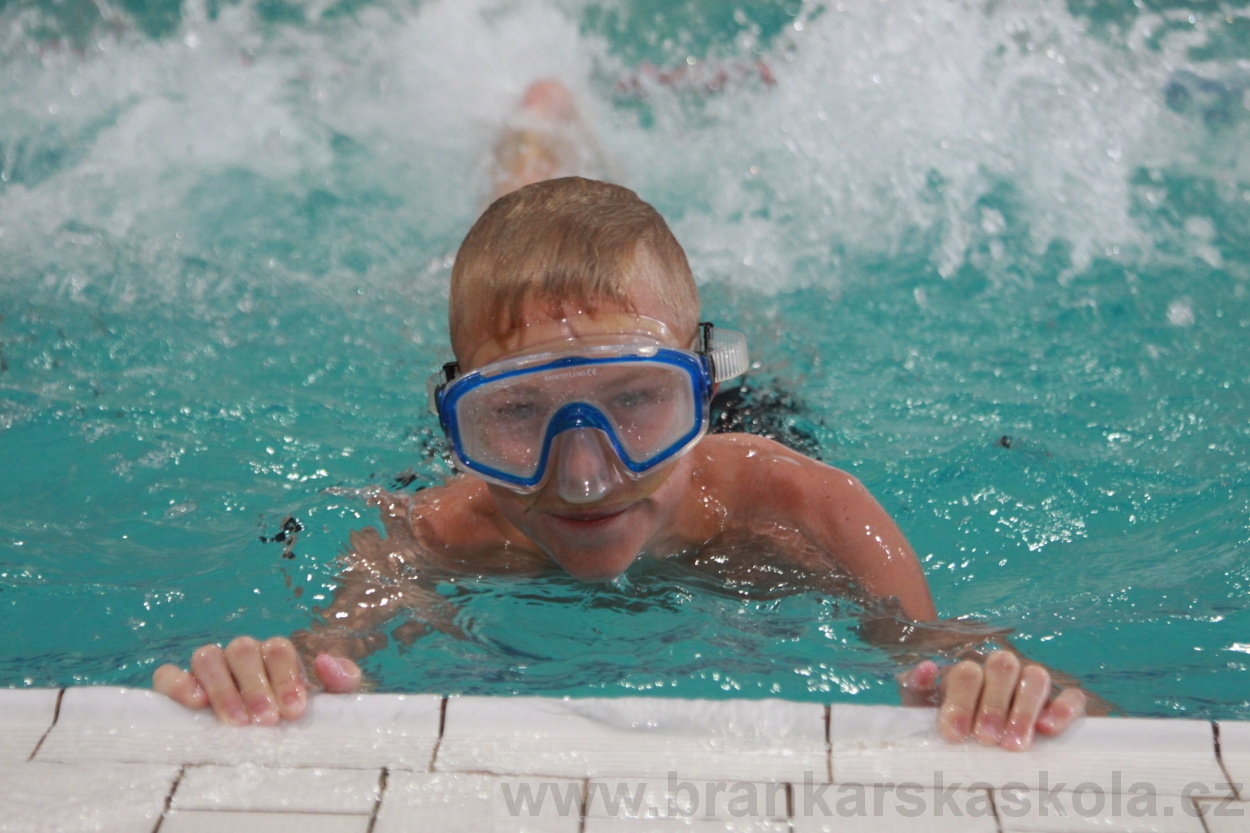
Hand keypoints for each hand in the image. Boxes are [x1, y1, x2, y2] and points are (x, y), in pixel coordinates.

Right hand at [152, 636, 361, 724]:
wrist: (265, 744)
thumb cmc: (295, 719)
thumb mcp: (328, 703)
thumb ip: (341, 680)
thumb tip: (325, 661)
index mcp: (274, 654)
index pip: (279, 649)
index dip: (287, 676)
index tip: (294, 711)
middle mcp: (241, 655)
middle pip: (244, 650)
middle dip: (256, 686)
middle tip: (266, 720)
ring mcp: (208, 667)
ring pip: (208, 657)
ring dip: (222, 688)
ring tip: (236, 723)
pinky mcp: (177, 684)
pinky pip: (168, 674)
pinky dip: (178, 684)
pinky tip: (194, 704)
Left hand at [897, 651, 1085, 750]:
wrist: (981, 746)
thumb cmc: (953, 728)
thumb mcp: (926, 710)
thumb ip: (918, 689)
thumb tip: (926, 668)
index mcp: (970, 673)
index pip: (967, 672)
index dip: (960, 701)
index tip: (954, 734)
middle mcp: (1003, 672)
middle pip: (1003, 666)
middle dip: (993, 703)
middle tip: (985, 738)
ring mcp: (1034, 685)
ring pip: (1036, 676)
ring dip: (1024, 709)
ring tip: (1013, 744)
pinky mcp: (1064, 703)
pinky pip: (1072, 696)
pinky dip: (1063, 708)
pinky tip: (1048, 729)